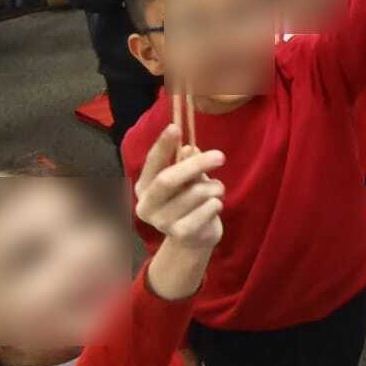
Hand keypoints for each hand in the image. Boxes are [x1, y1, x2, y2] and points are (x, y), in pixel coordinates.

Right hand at [135, 125, 224, 250]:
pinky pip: (206, 210)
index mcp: (144, 186)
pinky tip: (215, 206)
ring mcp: (161, 222)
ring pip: (194, 194)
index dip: (163, 145)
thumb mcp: (189, 179)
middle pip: (168, 179)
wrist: (195, 238)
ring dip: (214, 187)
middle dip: (196, 165)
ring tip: (218, 189)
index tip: (175, 127)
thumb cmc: (190, 201)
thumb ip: (187, 164)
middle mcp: (147, 205)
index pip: (152, 162)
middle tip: (220, 156)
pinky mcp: (180, 234)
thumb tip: (189, 149)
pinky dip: (216, 204)